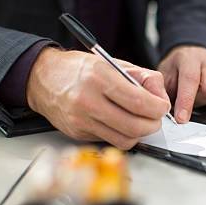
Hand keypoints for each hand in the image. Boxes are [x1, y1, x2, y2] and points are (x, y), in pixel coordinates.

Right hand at [26, 47, 170, 148]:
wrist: (43, 78)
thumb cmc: (78, 69)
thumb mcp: (112, 63)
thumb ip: (142, 78)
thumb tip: (161, 97)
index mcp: (99, 77)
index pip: (139, 101)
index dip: (158, 108)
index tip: (162, 107)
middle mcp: (89, 100)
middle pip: (134, 126)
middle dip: (152, 125)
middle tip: (155, 118)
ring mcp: (82, 120)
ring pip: (124, 140)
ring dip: (139, 134)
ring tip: (140, 122)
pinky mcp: (78, 133)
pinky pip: (110, 141)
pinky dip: (122, 136)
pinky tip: (121, 124)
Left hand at [158, 46, 205, 122]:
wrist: (190, 55)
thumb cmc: (177, 69)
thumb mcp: (165, 77)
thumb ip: (164, 91)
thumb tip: (165, 108)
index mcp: (189, 58)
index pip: (190, 80)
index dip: (186, 102)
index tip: (182, 119)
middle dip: (202, 101)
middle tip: (195, 100)